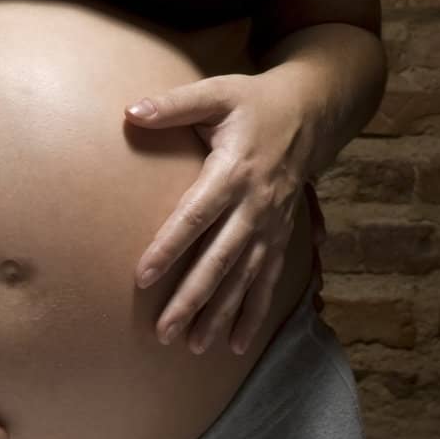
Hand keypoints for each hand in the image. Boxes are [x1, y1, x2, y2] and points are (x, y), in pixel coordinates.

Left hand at [125, 72, 319, 355]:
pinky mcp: (281, 235)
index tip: (143, 275)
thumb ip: (173, 105)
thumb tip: (130, 112)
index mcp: (234, 170)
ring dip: (220, 314)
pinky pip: (268, 281)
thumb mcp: (215, 93)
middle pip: (220, 259)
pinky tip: (237, 345)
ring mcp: (272, 224)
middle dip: (193, 297)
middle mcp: (255, 205)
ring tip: (193, 346)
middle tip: (164, 331)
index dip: (170, 246)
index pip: (196, 215)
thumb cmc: (253, 102)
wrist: (309, 112)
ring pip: (244, 278)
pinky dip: (254, 314)